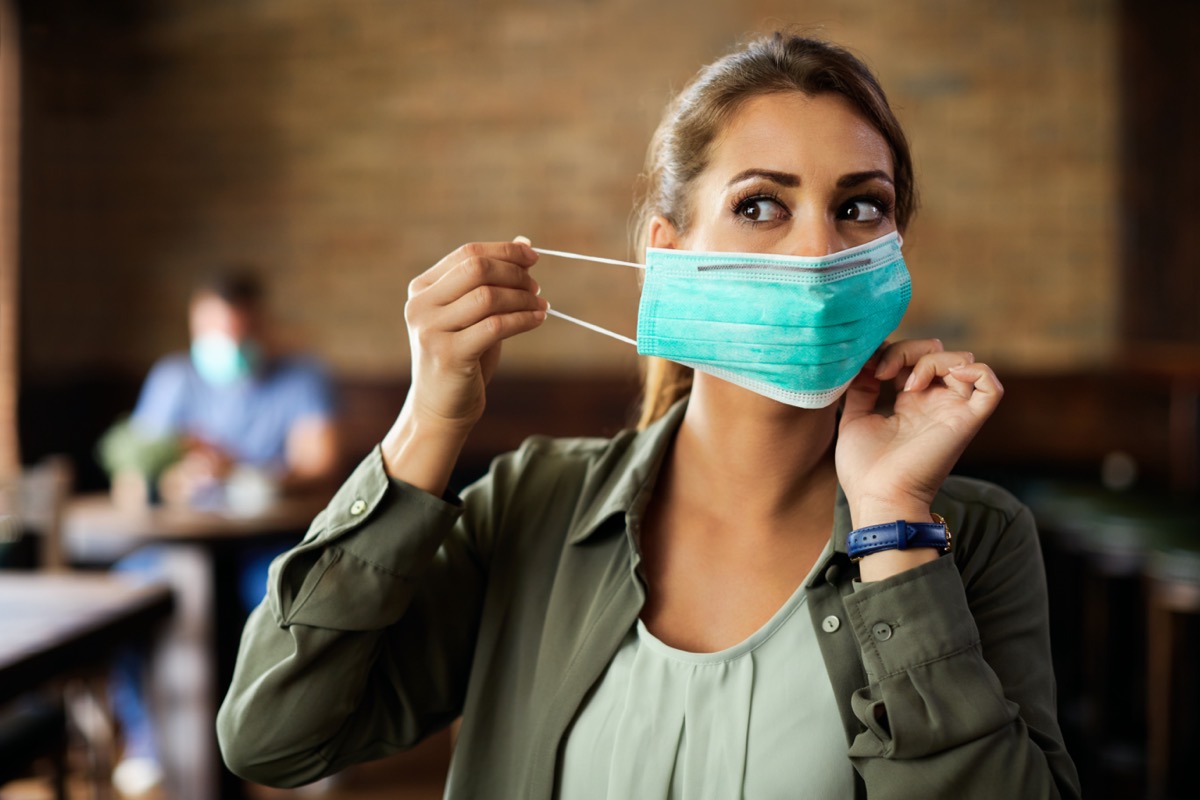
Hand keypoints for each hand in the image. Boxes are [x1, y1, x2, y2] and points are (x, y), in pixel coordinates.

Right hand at [382, 239, 546, 493]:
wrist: (441, 408)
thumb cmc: (463, 357)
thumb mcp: (474, 314)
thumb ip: (493, 280)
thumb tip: (525, 242)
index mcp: (422, 289)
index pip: (467, 254)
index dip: (505, 251)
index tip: (533, 256)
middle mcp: (420, 305)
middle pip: (476, 269)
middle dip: (514, 273)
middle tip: (536, 287)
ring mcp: (430, 330)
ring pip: (488, 296)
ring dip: (522, 298)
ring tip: (541, 305)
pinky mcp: (448, 354)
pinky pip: (495, 326)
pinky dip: (523, 319)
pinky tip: (538, 319)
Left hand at [836, 339, 1002, 533]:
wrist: (878, 499)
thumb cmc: (865, 470)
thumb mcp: (854, 419)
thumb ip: (861, 389)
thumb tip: (865, 361)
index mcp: (909, 405)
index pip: (914, 359)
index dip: (893, 352)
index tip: (867, 366)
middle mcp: (934, 405)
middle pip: (939, 354)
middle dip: (909, 350)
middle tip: (883, 372)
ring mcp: (952, 411)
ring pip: (964, 361)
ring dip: (932, 360)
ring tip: (906, 384)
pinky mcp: (966, 422)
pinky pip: (991, 388)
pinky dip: (975, 371)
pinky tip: (940, 379)